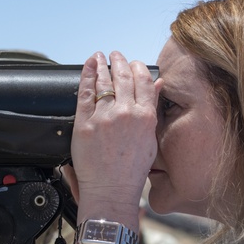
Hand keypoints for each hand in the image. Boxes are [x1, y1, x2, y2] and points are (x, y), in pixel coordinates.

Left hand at [69, 51, 159, 222]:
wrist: (111, 189)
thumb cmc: (131, 170)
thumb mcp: (150, 138)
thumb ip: (152, 109)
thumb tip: (158, 85)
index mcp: (145, 117)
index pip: (144, 81)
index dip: (138, 68)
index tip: (134, 63)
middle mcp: (126, 113)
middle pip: (123, 77)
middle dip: (120, 62)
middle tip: (116, 55)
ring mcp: (104, 117)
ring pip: (104, 82)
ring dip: (102, 65)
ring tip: (100, 57)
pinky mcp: (85, 123)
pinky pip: (85, 93)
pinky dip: (87, 75)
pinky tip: (88, 66)